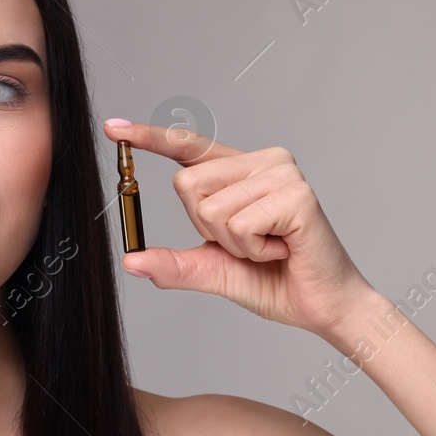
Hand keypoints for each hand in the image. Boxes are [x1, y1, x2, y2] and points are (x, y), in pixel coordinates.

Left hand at [105, 119, 377, 336]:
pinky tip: (281, 249)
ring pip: (211, 209)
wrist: (322, 307)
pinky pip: (239, 224)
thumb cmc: (276, 282)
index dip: (150, 137)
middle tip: (249, 244)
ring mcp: (282, 174)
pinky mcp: (296, 195)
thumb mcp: (213, 271)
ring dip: (233, 244)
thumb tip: (131, 260)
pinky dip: (252, 249)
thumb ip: (175, 264)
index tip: (113, 128)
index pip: (188, 147)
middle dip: (207, 229)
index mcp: (241, 171)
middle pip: (187, 185)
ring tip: (268, 248)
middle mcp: (263, 162)